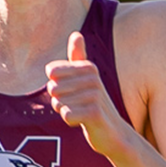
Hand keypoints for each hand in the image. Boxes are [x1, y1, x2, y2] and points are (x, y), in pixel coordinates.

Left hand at [45, 32, 126, 154]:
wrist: (113, 133)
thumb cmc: (94, 104)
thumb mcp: (86, 79)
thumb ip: (78, 57)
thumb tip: (76, 33)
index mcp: (89, 67)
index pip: (52, 72)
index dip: (56, 85)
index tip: (72, 91)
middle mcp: (93, 78)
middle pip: (53, 88)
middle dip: (59, 100)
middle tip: (77, 105)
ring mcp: (95, 95)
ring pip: (58, 103)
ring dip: (65, 111)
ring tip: (81, 113)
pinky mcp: (95, 113)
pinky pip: (66, 115)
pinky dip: (70, 121)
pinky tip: (83, 122)